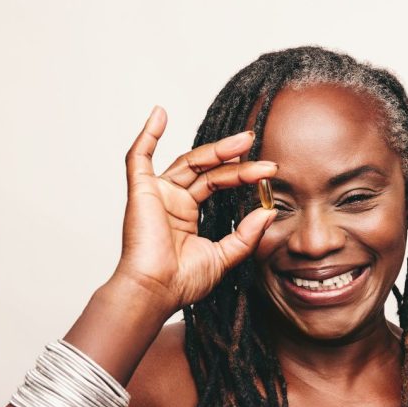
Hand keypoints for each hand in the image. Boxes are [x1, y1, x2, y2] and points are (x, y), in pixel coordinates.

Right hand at [112, 106, 276, 310]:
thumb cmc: (181, 282)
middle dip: (234, 158)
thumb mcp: (224, 257)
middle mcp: (172, 200)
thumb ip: (246, 235)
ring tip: (243, 140)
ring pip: (188, 161)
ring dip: (215, 149)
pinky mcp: (141, 191)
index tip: (268, 170)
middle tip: (258, 146)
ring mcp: (157, 194)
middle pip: (207, 169)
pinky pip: (138, 157)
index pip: (218, 184)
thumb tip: (268, 212)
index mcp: (188, 214)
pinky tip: (160, 114)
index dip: (242, 175)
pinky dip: (147, 134)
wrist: (156, 292)